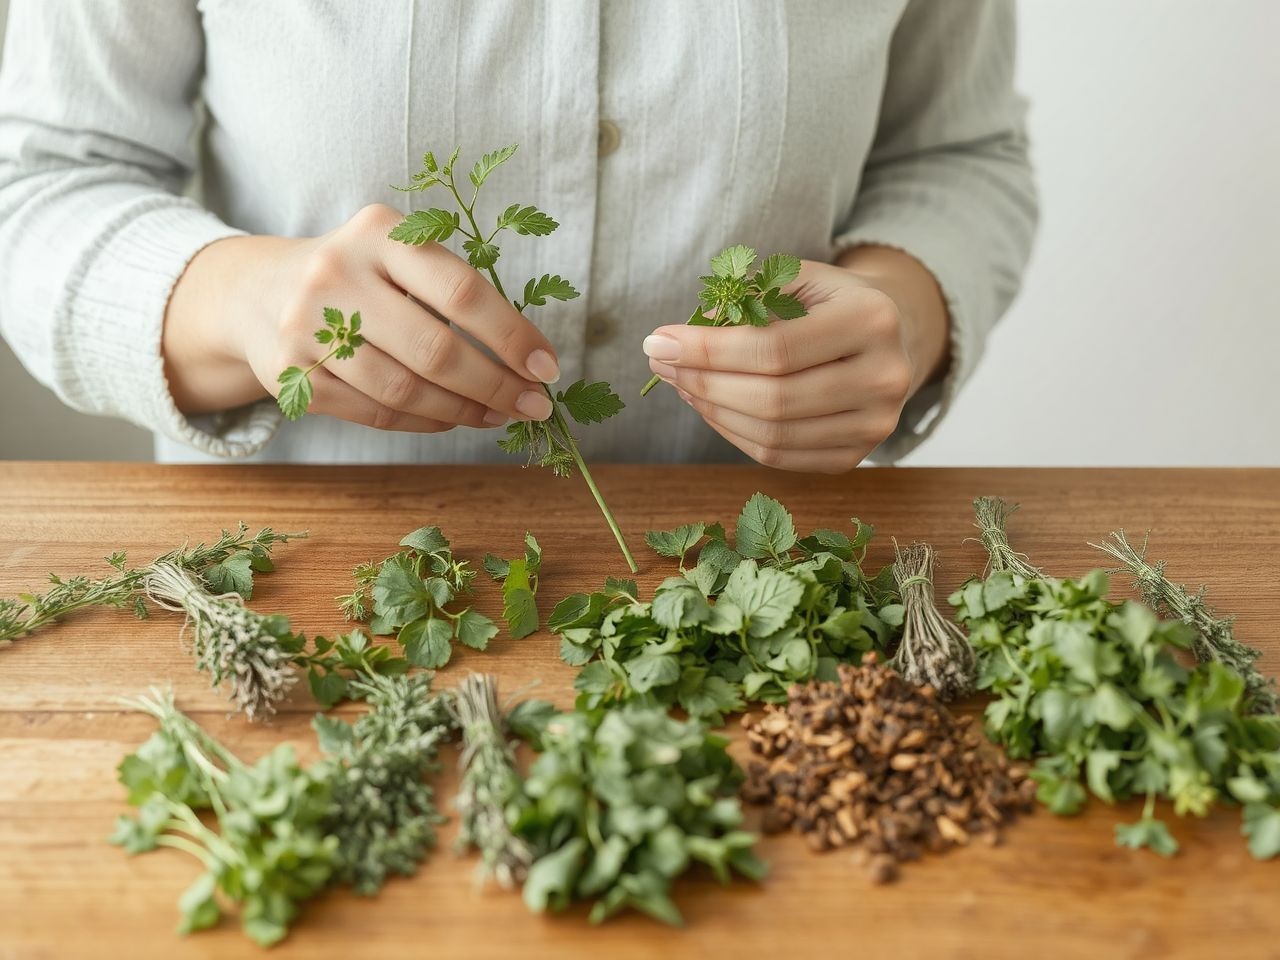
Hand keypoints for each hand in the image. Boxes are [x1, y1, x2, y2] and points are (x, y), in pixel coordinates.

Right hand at [163, 204, 560, 431]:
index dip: (512, 335)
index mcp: (378, 233)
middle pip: (435, 350)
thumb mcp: (397, 256)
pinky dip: (424, 421)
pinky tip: (452, 418)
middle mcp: (336, 274)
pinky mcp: (290, 375)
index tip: (547, 368)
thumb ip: (453, 291)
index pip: (461, 290)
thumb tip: (529, 358)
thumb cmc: (358, 276)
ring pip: (404, 390)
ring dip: (463, 411)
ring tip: (497, 414)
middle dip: (495, 385)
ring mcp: (306, 327)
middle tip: (532, 406)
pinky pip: (375, 412)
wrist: (255, 292)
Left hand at [643, 251, 948, 472]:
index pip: (773, 348)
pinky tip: (710, 406)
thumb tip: (680, 342)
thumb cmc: (827, 301)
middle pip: (772, 399)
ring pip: (773, 434)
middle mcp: (884, 378)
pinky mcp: (856, 455)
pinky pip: (779, 456)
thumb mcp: (794, 278)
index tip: (659, 341)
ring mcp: (875, 425)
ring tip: (680, 384)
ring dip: (712, 411)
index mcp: (872, 320)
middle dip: (703, 383)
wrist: (888, 335)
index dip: (708, 351)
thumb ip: (743, 301)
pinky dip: (734, 434)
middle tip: (661, 365)